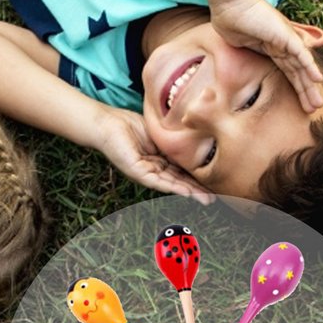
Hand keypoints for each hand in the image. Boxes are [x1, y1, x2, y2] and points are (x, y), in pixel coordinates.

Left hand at [95, 107, 213, 202]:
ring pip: (172, 184)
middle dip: (198, 190)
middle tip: (215, 198)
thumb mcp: (161, 133)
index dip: (198, 177)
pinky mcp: (138, 172)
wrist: (107, 123)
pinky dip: (173, 187)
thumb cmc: (129, 125)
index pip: (183, 171)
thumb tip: (197, 137)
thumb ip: (175, 139)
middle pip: (181, 181)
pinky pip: (158, 181)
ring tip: (206, 199)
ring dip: (190, 192)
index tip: (216, 182)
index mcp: (161, 160)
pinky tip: (187, 192)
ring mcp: (147, 173)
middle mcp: (155, 170)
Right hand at [210, 0, 322, 112]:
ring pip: (302, 67)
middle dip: (306, 91)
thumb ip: (255, 52)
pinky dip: (309, 66)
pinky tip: (317, 79)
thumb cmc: (233, 23)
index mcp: (274, 49)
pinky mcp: (286, 35)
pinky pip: (301, 54)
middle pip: (298, 72)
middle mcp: (284, 45)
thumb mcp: (245, 45)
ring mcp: (286, 40)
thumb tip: (251, 66)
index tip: (301, 106)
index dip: (296, 89)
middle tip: (314, 108)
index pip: (289, 72)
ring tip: (318, 103)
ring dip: (310, 85)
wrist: (230, 7)